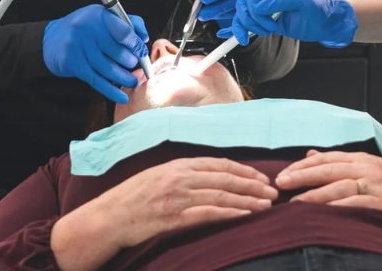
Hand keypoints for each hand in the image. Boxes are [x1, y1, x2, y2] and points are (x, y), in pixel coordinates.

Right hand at [43, 4, 148, 103]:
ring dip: (124, 78)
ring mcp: (78, 46)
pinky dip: (111, 91)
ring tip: (132, 82)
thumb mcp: (103, 18)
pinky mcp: (72, 63)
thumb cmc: (85, 29)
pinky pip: (96, 80)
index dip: (136, 45)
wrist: (51, 40)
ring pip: (108, 68)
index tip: (143, 54)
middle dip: (131, 63)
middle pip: (117, 51)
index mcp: (99, 15)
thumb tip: (144, 38)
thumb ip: (127, 23)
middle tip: (137, 68)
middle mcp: (88, 28)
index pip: (124, 31)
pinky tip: (122, 97)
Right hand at [51, 157, 277, 269]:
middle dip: (252, 184)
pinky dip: (230, 213)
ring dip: (247, 199)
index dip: (243, 169)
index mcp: (178, 164)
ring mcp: (178, 196)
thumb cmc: (133, 198)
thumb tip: (210, 177)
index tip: (261, 176)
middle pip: (225, 177)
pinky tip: (246, 215)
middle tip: (272, 190)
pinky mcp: (174, 217)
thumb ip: (183, 174)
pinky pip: (208, 214)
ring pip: (221, 195)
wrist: (109, 216)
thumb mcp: (159, 176)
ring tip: (266, 204)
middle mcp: (180, 176)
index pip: (218, 163)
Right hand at [225, 0, 356, 47]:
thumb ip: (281, 2)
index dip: (256, 9)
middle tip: (268, 28)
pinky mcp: (266, 21)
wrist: (325, 23)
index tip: (268, 21)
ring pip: (243, 15)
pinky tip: (238, 38)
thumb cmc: (318, 9)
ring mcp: (266, 9)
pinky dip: (240, 30)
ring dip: (248, 26)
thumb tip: (259, 7)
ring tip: (265, 32)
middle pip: (244, 4)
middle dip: (251, 19)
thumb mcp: (303, 2)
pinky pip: (247, 24)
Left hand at [275, 151, 381, 252]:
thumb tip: (311, 155)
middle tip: (280, 184)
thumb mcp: (372, 172)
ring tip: (294, 204)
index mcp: (363, 159)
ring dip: (314, 196)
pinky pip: (356, 206)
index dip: (303, 166)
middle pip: (328, 169)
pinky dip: (338, 210)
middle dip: (302, 176)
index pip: (326, 159)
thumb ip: (343, 164)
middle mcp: (368, 168)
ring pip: (339, 188)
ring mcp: (377, 186)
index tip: (283, 174)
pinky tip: (322, 216)